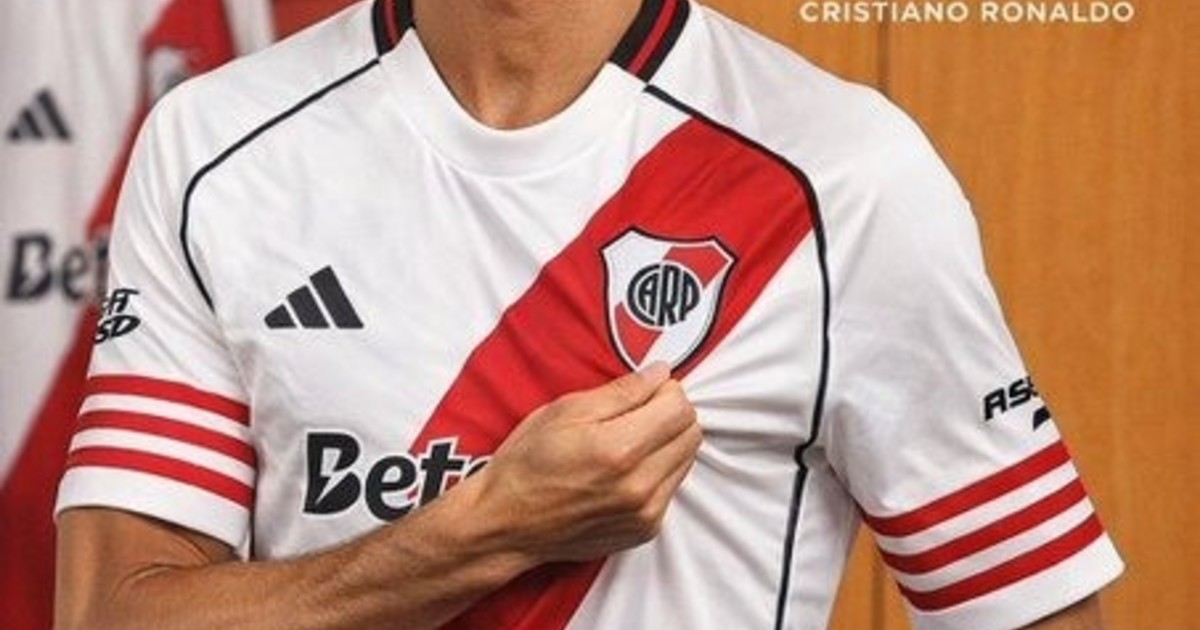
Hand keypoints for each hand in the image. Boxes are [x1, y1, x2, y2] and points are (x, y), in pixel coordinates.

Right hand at [463, 363, 701, 563]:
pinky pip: (672, 487)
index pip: (680, 408)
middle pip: (691, 433)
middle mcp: (639, 486)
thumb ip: (622, 392)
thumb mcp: (565, 411)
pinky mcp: (645, 529)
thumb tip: (659, 374)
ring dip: (666, 443)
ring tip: (627, 441)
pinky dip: (658, 471)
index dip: (665, 389)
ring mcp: (645, 513)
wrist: (506, 523)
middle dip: (671, 414)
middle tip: (637, 412)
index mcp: (619, 450)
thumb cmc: (527, 465)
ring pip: (686, 460)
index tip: (647, 388)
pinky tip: (624, 469)